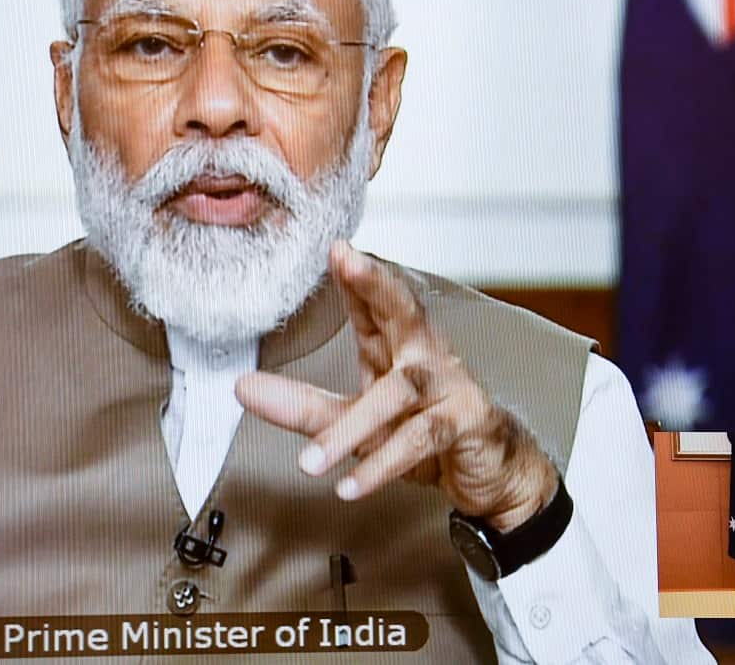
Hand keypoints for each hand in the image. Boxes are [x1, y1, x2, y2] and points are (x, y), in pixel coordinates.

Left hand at [235, 240, 556, 531]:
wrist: (492, 472)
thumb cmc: (426, 432)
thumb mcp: (357, 421)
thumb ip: (303, 407)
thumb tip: (242, 388)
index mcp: (398, 345)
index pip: (372, 303)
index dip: (353, 275)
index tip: (334, 247)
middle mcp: (425, 355)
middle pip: (403, 309)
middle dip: (377, 284)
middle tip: (350, 261)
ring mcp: (449, 387)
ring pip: (398, 394)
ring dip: (351, 430)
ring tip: (310, 463)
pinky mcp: (465, 423)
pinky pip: (419, 440)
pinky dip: (382, 465)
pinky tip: (349, 485)